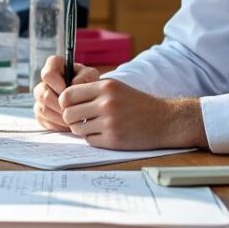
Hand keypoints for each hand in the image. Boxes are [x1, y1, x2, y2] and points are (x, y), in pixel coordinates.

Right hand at [34, 55, 99, 130]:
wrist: (91, 100)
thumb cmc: (90, 84)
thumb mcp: (92, 76)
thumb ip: (84, 77)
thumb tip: (72, 84)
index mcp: (54, 67)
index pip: (47, 73)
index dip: (56, 83)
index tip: (68, 90)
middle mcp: (44, 82)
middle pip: (43, 94)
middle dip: (59, 104)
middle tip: (74, 109)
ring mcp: (40, 98)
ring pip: (42, 109)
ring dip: (59, 116)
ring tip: (74, 118)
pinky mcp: (40, 113)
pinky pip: (43, 120)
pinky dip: (57, 124)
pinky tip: (69, 124)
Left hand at [52, 74, 205, 150]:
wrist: (164, 120)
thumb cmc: (136, 103)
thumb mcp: (116, 87)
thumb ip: (92, 90)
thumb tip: (63, 99)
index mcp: (105, 87)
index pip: (67, 95)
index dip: (64, 103)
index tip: (69, 107)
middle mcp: (106, 103)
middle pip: (68, 114)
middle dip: (70, 118)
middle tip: (78, 119)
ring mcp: (110, 122)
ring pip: (77, 129)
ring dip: (81, 129)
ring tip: (93, 126)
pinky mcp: (114, 139)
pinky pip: (90, 140)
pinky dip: (94, 138)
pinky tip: (105, 133)